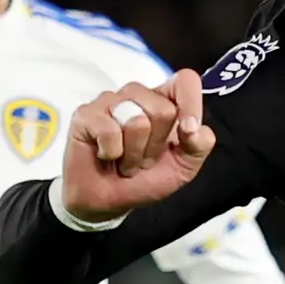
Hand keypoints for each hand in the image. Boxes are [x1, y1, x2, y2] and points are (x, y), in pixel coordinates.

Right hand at [61, 70, 216, 221]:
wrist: (107, 202)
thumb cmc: (144, 180)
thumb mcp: (183, 168)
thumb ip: (198, 145)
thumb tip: (193, 127)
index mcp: (164, 101)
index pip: (185, 80)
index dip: (190, 104)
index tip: (187, 132)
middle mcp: (138, 95)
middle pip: (163, 109)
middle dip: (155, 146)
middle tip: (142, 158)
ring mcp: (110, 101)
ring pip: (136, 121)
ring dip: (133, 154)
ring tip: (124, 160)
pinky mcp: (86, 114)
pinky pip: (109, 131)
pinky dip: (111, 153)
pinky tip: (105, 155)